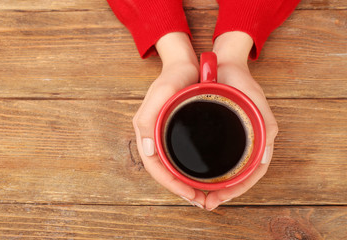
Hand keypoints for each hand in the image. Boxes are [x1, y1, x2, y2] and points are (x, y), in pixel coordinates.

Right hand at [133, 32, 205, 207]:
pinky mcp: (178, 132)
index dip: (172, 185)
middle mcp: (155, 137)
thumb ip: (148, 121)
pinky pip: (181, 157)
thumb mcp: (160, 95)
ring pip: (174, 167)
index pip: (156, 167)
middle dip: (180, 189)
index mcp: (147, 133)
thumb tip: (147, 151)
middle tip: (200, 200)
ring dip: (186, 183)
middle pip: (165, 171)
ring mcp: (166, 135)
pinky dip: (190, 169)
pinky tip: (202, 174)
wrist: (184, 65)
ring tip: (203, 194)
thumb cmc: (171, 78)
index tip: (190, 195)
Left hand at [205, 32, 278, 210]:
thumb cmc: (241, 81)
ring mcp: (233, 139)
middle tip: (206, 202)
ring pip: (228, 171)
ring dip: (216, 186)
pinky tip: (198, 175)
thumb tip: (264, 158)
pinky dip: (210, 170)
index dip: (236, 190)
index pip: (251, 174)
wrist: (223, 65)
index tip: (218, 199)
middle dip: (223, 193)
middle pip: (238, 177)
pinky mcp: (220, 134)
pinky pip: (217, 158)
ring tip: (200, 195)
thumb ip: (267, 125)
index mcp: (258, 139)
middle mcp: (246, 143)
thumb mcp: (256, 100)